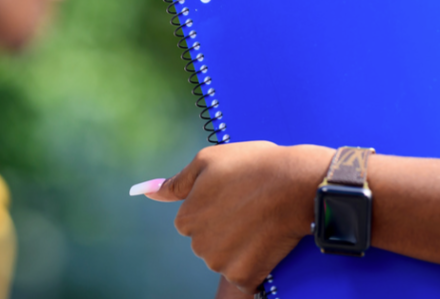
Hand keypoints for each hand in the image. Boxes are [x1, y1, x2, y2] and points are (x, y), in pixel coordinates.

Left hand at [146, 141, 333, 293]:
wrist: (295, 182)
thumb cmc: (253, 165)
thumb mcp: (208, 161)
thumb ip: (175, 183)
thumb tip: (143, 191)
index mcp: (186, 218)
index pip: (193, 220)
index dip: (216, 206)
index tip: (235, 194)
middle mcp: (198, 245)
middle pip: (208, 242)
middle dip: (226, 227)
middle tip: (250, 205)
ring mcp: (221, 263)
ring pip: (226, 259)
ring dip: (241, 246)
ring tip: (260, 219)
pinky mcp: (245, 277)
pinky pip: (245, 276)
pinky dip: (256, 262)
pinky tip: (266, 239)